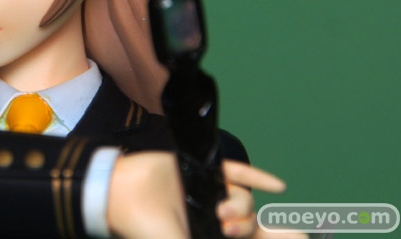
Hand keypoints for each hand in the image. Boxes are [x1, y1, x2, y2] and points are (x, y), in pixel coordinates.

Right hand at [107, 152, 305, 238]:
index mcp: (204, 233)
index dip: (254, 235)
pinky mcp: (201, 168)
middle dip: (246, 225)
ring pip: (242, 196)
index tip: (262, 236)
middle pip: (245, 218)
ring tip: (223, 211)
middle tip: (229, 228)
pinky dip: (257, 177)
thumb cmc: (146, 228)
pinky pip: (236, 171)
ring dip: (242, 205)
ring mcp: (207, 189)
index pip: (242, 235)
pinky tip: (278, 186)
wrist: (122, 195)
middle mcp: (209, 213)